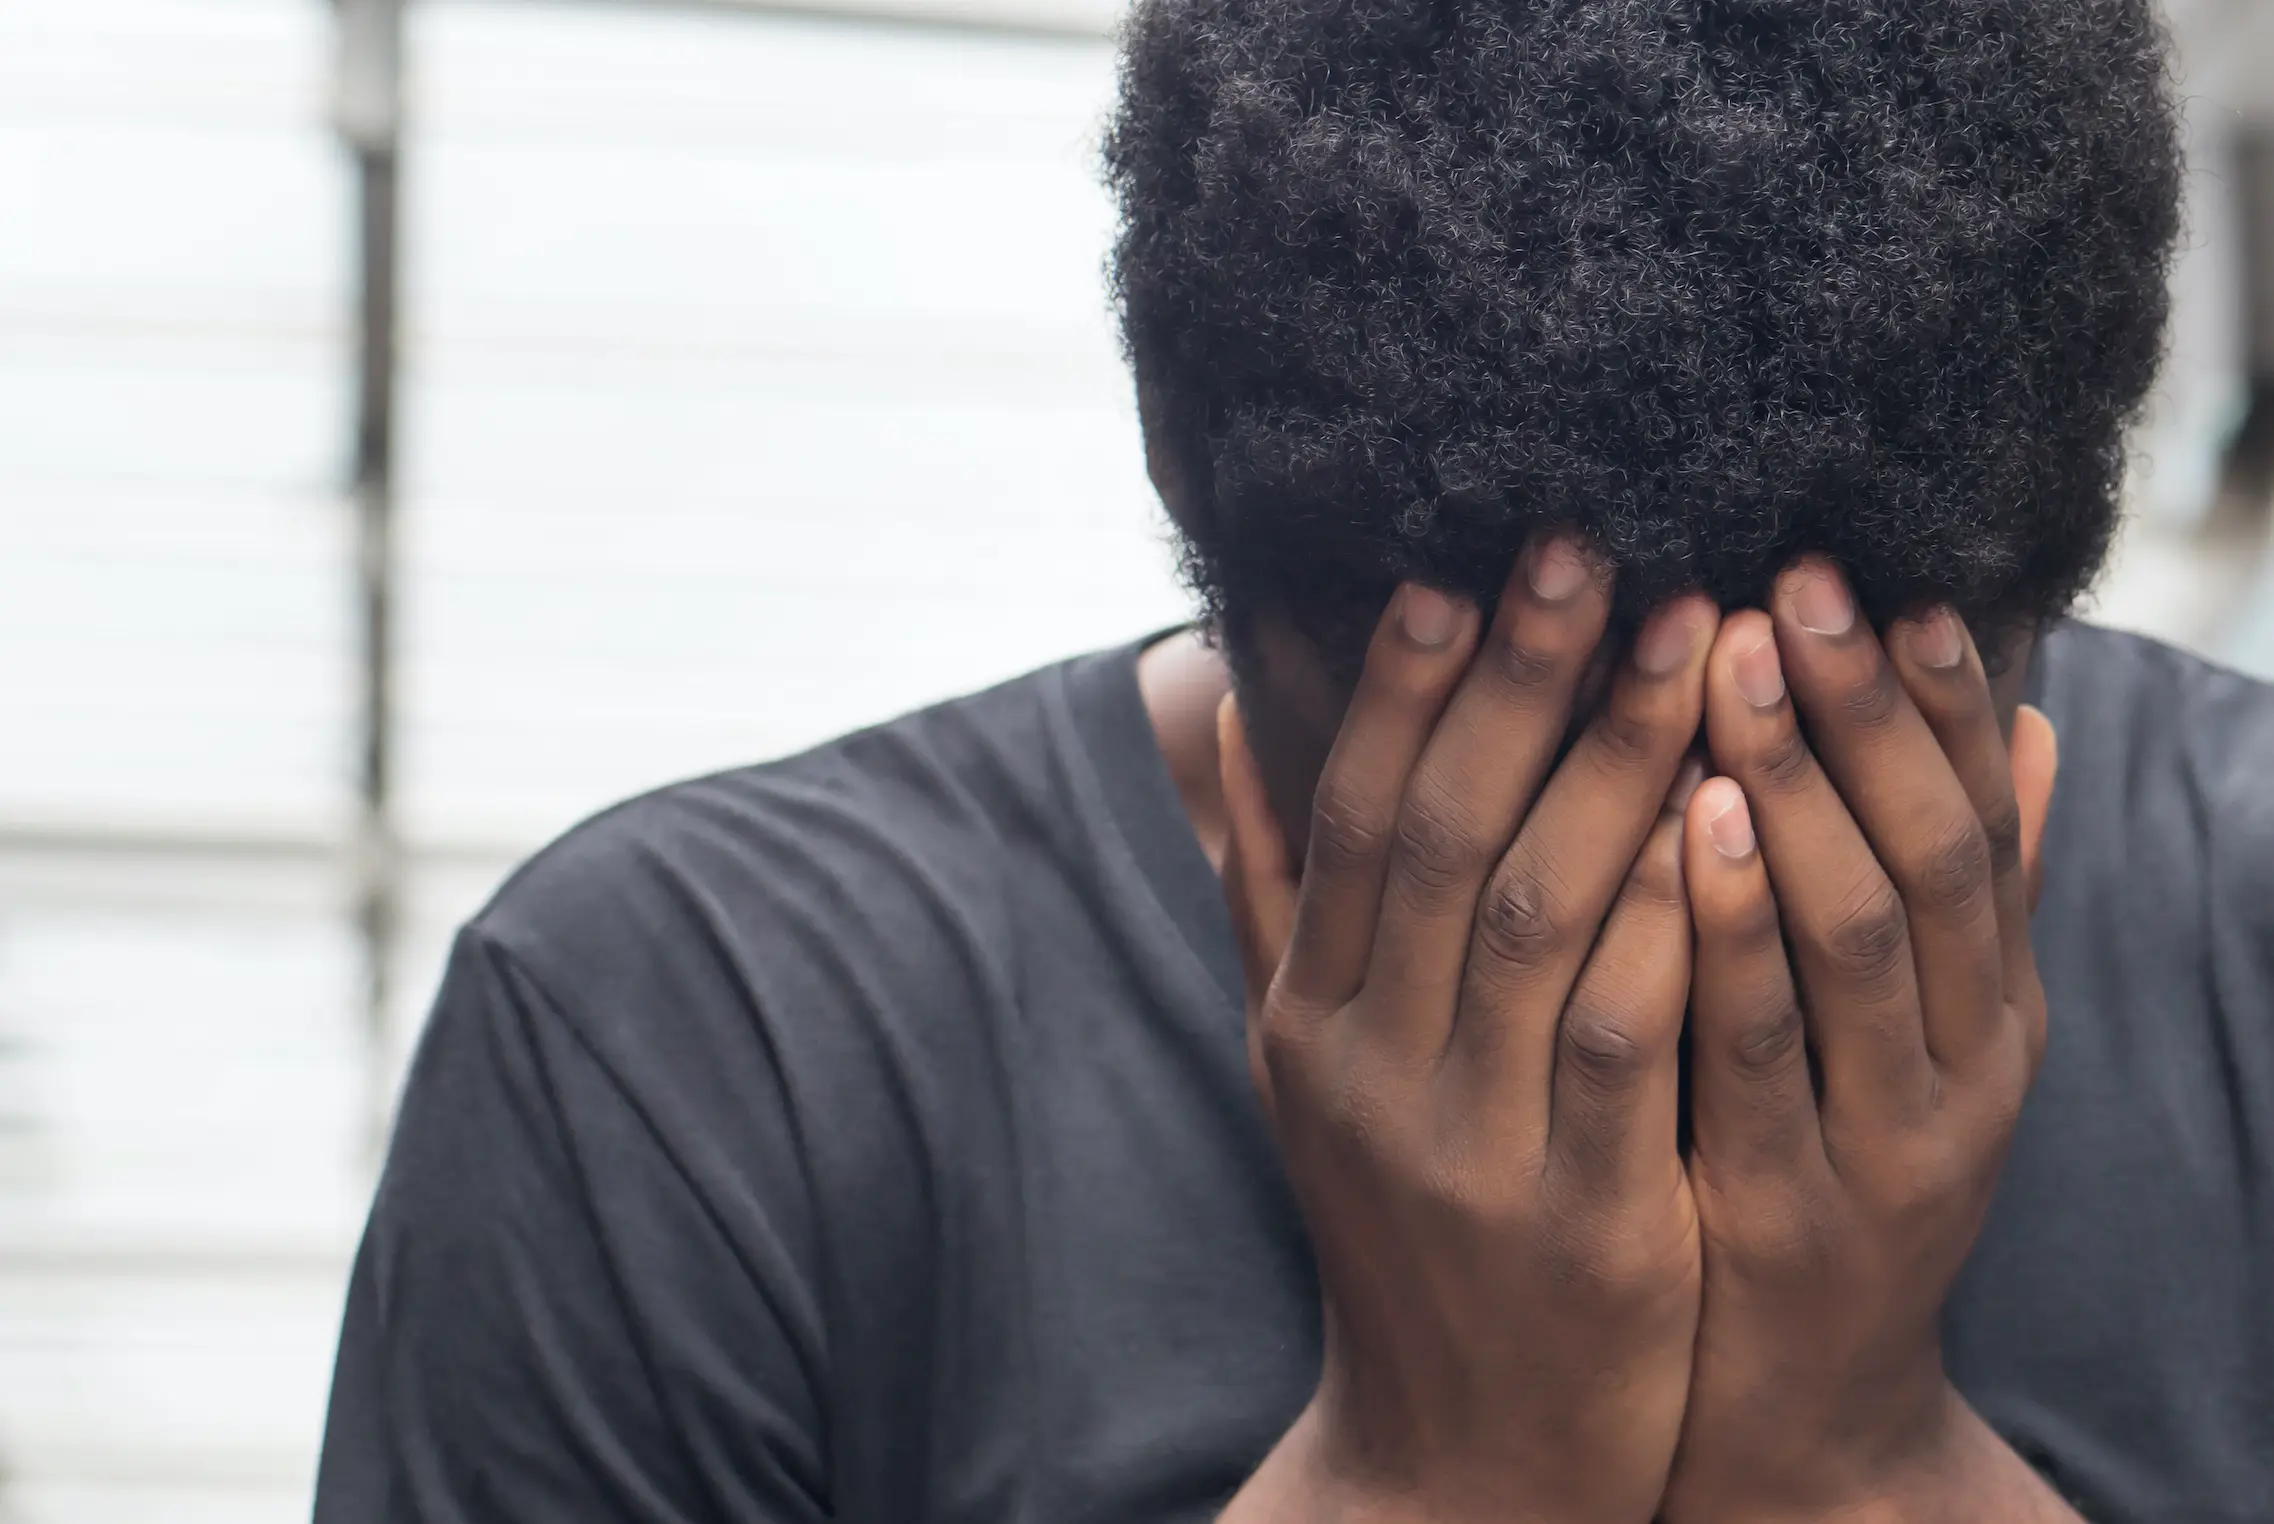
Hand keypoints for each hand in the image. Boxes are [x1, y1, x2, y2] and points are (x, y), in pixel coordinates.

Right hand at [1214, 540, 1718, 1523]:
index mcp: (1307, 1018)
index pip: (1347, 816)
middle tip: (1596, 546)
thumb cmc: (1404, 1225)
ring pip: (1531, 915)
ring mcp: (1464, 1140)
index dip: (1404, 684)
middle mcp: (1364, 1065)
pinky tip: (1728, 817)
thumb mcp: (1310, 1069)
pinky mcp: (1577, 1211)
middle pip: (1436, 836)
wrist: (1459, 1455)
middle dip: (1518, 682)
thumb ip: (1268, 895)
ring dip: (1612, 765)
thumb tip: (1214, 717)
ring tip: (1694, 639)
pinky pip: (1620, 1038)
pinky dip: (1668, 917)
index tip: (1462, 562)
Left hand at [1662, 561, 2068, 1522]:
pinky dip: (1727, 929)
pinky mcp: (1789, 1214)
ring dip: (1800, 788)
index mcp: (1991, 1010)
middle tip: (1788, 579)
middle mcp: (1964, 1067)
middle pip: (1930, 857)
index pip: (1978, 821)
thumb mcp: (1921, 1042)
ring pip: (1860, 940)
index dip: (1932, 696)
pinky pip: (1753, 1051)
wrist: (1800, 1411)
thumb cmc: (1834, 1179)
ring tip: (1732, 658)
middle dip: (1860, 711)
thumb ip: (1970, 895)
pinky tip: (1683, 823)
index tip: (1876, 575)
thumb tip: (2026, 721)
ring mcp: (1885, 1144)